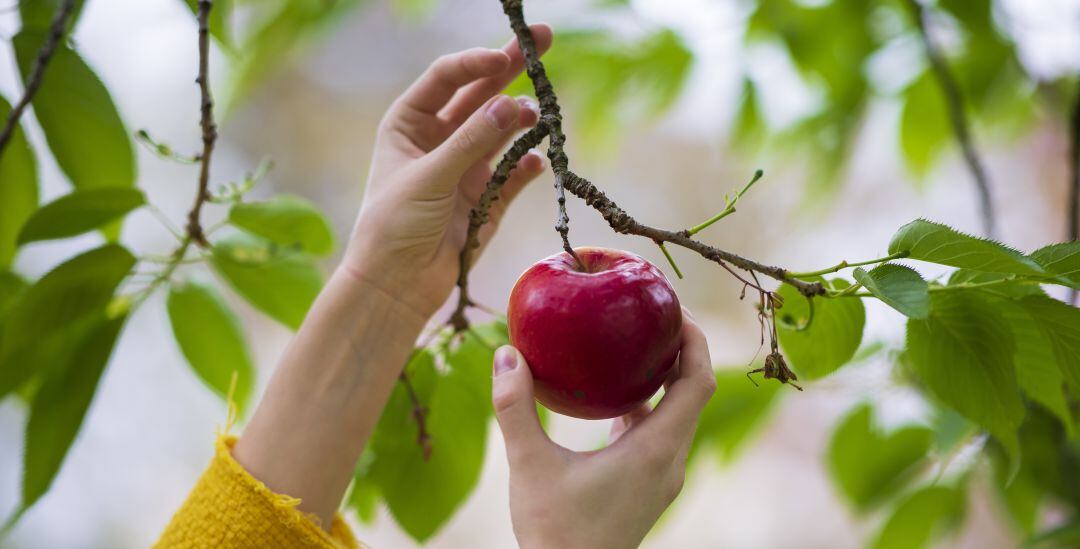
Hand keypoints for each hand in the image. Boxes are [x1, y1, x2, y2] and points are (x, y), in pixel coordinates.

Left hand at [342, 25, 553, 318]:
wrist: (396, 286)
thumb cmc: (393, 226)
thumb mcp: (429, 177)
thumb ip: (472, 142)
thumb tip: (513, 106)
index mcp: (410, 124)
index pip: (447, 78)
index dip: (476, 63)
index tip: (503, 58)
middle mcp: (439, 139)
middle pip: (480, 93)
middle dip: (510, 68)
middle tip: (543, 40)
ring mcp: (466, 168)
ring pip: (502, 131)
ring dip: (521, 121)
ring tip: (538, 115)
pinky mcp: (487, 198)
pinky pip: (515, 174)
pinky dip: (527, 167)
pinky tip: (535, 164)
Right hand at [491, 310, 715, 548]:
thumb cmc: (555, 533)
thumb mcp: (529, 464)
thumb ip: (516, 408)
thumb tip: (506, 354)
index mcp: (656, 450)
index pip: (698, 382)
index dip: (695, 342)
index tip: (676, 310)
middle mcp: (669, 462)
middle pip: (692, 394)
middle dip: (680, 352)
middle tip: (652, 318)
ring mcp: (661, 479)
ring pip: (675, 417)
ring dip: (663, 383)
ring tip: (632, 350)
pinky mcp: (647, 490)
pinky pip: (657, 437)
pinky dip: (644, 410)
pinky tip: (609, 402)